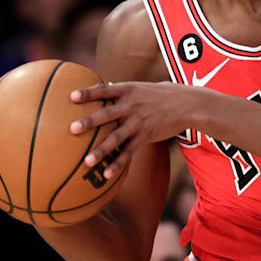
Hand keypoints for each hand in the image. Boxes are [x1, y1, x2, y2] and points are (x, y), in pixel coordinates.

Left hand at [70, 82, 199, 179]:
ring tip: (87, 161)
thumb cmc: (163, 94)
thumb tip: (104, 87)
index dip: (89, 93)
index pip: (105, 90)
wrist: (189, 104)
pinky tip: (107, 174)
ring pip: (117, 138)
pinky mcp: (147, 135)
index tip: (72, 97)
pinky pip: (130, 151)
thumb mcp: (143, 87)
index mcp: (129, 90)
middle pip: (107, 114)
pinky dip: (118, 163)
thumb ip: (123, 90)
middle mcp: (132, 106)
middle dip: (89, 122)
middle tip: (72, 129)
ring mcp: (139, 122)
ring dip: (101, 150)